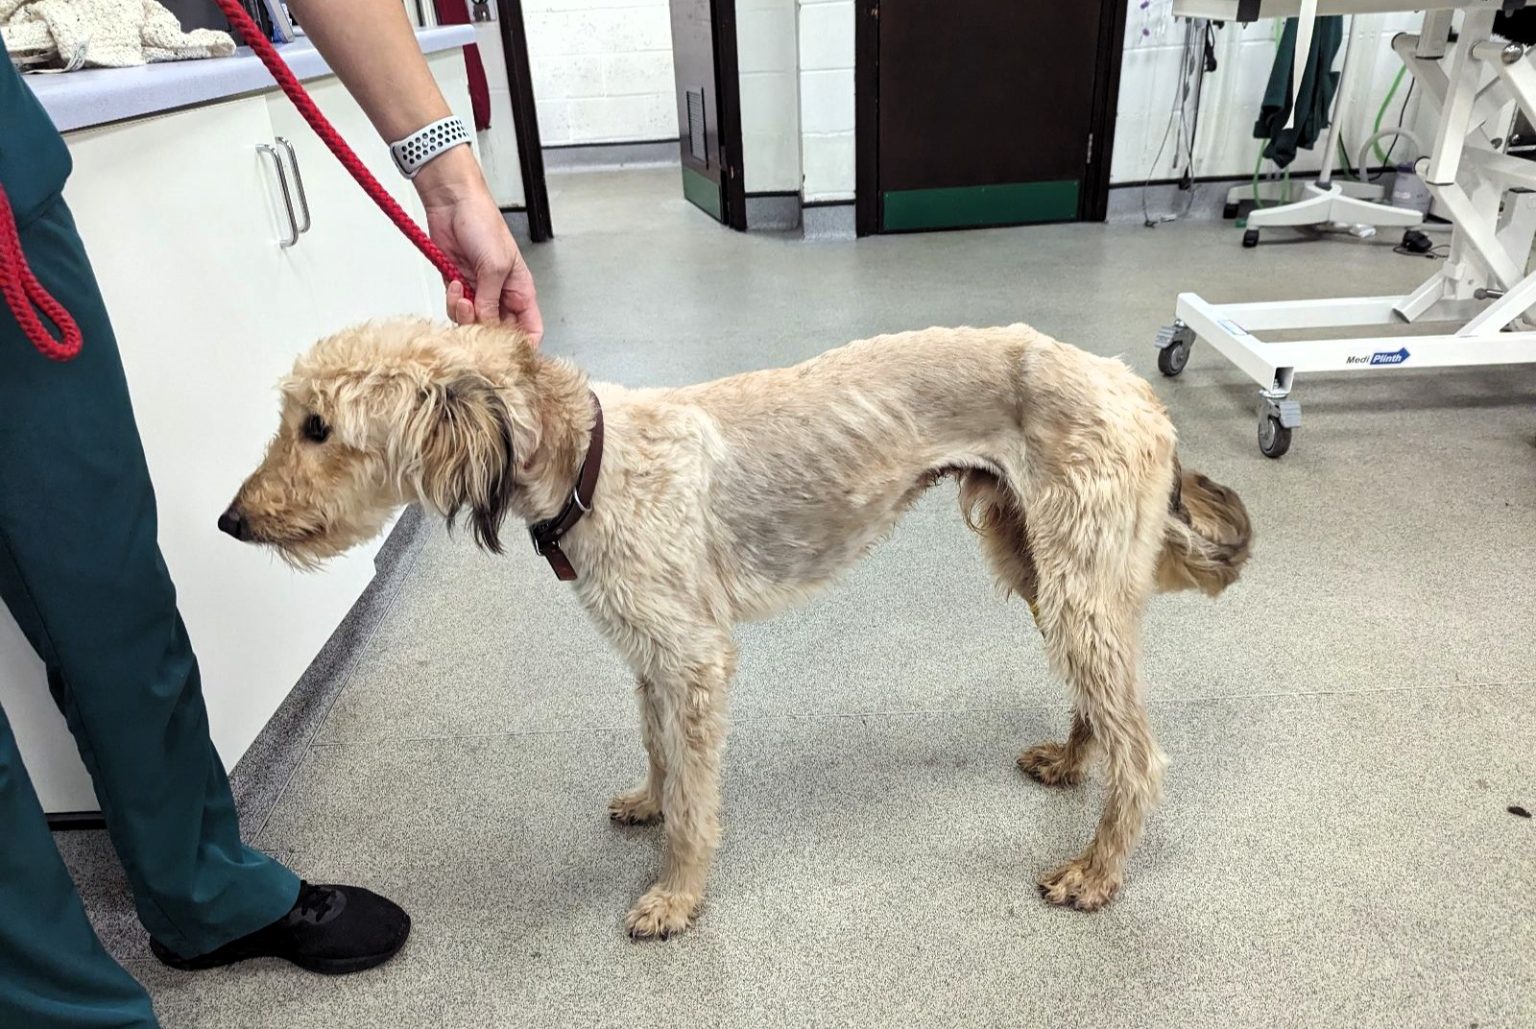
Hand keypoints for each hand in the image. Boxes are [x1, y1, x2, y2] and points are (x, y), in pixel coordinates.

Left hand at [415, 148, 541, 343]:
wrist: (453, 204)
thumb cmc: (483, 223)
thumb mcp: (494, 267)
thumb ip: (490, 301)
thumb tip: (486, 325)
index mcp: (520, 291)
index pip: (530, 329)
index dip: (523, 345)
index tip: (509, 352)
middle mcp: (501, 295)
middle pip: (498, 331)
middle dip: (485, 330)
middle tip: (477, 317)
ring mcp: (479, 292)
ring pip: (474, 323)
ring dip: (465, 315)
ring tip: (464, 294)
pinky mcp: (458, 287)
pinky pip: (456, 309)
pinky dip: (453, 302)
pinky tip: (455, 284)